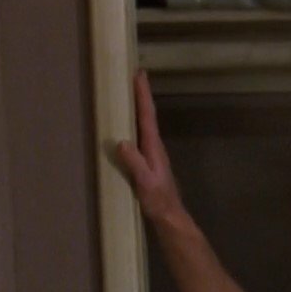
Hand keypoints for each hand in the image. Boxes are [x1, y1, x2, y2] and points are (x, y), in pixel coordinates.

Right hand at [114, 69, 185, 222]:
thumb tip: (122, 141)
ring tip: (129, 94)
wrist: (169, 217)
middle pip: (147, 115)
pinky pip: (139, 136)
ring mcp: (152, 154)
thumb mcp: (144, 181)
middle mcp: (154, 147)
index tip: (139, 74)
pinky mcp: (148, 162)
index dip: (143, 95)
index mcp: (154, 147)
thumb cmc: (158, 200)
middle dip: (141, 95)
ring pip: (144, 125)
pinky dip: (134, 124)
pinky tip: (127, 127)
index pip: (148, 116)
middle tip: (134, 76)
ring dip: (138, 108)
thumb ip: (135, 162)